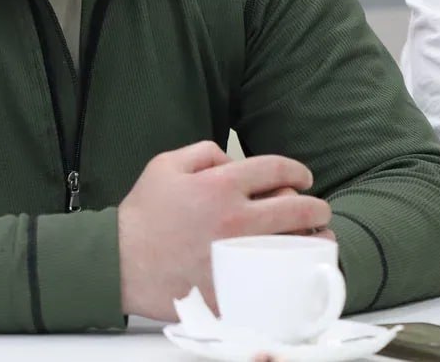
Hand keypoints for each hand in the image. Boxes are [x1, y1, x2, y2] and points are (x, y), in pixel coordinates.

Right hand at [117, 141, 331, 320]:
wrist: (119, 262)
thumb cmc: (141, 216)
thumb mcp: (165, 165)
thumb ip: (203, 152)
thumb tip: (231, 159)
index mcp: (221, 185)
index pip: (277, 170)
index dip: (298, 172)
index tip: (303, 179)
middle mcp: (236, 218)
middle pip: (298, 209)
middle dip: (316, 208)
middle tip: (318, 211)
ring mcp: (239, 256)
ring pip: (296, 246)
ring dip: (314, 240)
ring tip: (319, 239)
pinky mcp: (236, 287)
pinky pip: (278, 279)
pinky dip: (293, 273)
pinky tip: (296, 269)